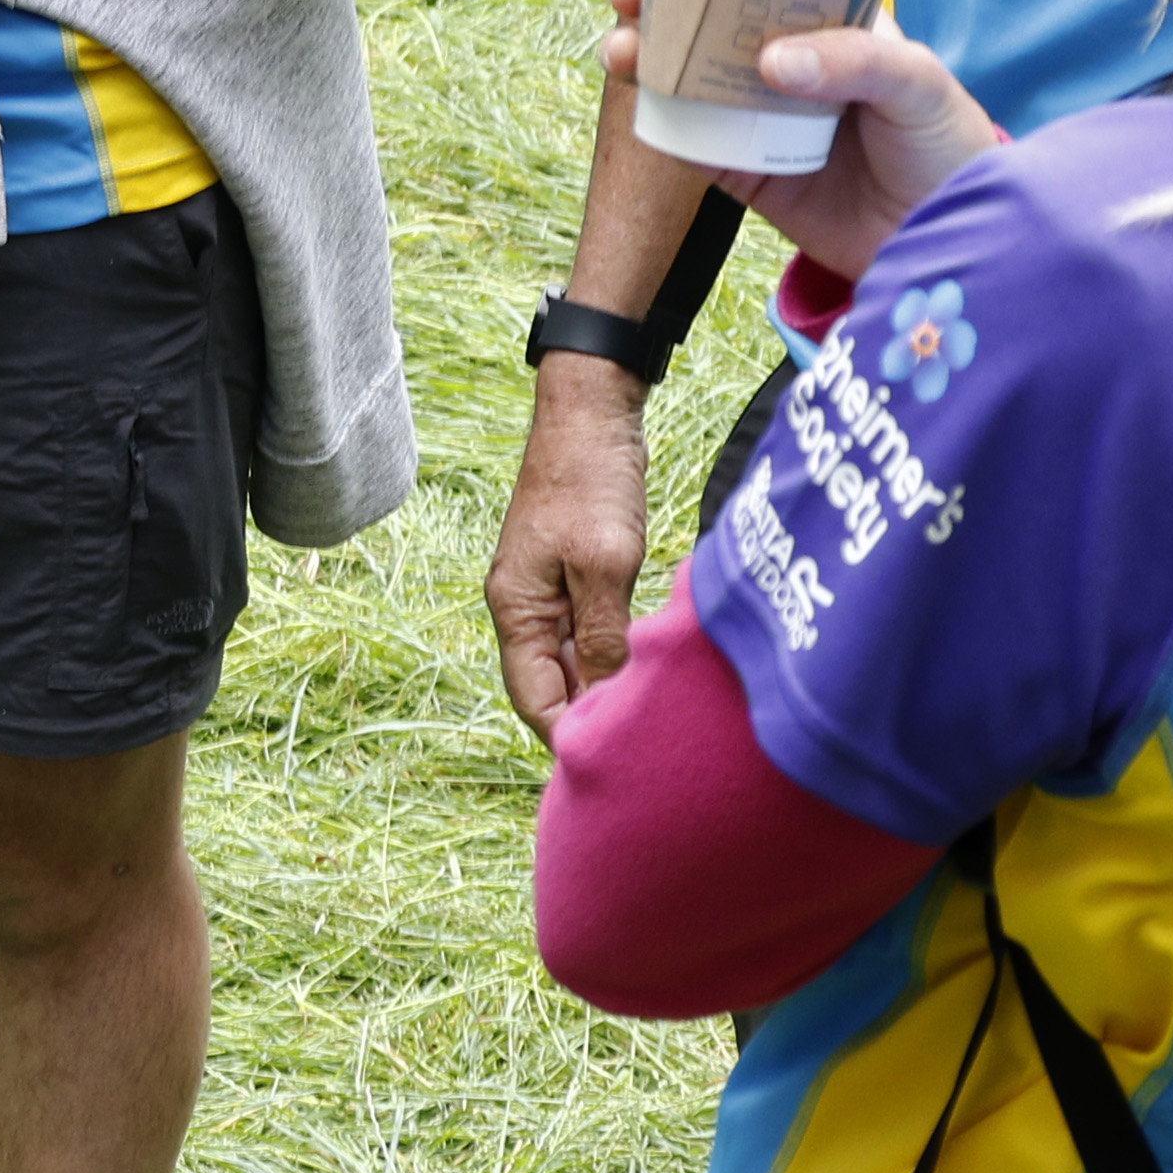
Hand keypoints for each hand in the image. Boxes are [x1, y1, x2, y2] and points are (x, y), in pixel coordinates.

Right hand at [486, 362, 653, 736]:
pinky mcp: (578, 574)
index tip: (620, 763)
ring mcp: (551, 591)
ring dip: (611, 683)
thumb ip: (603, 636)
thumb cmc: (591, 479)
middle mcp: (525, 608)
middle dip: (594, 716)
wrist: (592, 409)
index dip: (573, 736)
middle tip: (650, 743)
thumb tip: (608, 701)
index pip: (536, 700)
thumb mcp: (604, 563)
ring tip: (656, 710)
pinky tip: (654, 662)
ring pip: (578, 662)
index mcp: (516, 609)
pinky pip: (594, 632)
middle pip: (555, 687)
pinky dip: (620, 651)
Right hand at [606, 0, 1000, 287]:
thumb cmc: (943, 143)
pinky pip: (681, 135)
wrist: (938, 239)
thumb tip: (770, 62)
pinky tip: (633, 91)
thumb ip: (855, 61)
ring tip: (620, 45)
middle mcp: (779, 52)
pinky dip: (649, 110)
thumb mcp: (918, 82)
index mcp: (822, 13)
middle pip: (700, 3)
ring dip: (637, 43)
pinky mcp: (736, 166)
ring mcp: (752, 108)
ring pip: (677, 63)